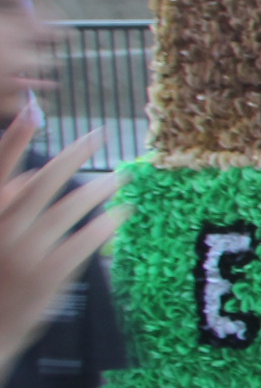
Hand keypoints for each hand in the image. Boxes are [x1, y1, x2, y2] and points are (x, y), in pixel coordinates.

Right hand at [0, 115, 124, 370]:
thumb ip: (2, 207)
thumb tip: (24, 175)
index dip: (13, 139)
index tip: (33, 110)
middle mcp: (1, 231)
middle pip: (43, 181)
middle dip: (73, 153)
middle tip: (99, 133)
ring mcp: (24, 254)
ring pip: (70, 209)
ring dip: (99, 188)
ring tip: (119, 178)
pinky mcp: (48, 277)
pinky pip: (84, 241)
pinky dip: (105, 223)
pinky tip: (121, 213)